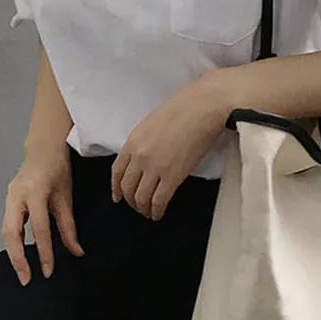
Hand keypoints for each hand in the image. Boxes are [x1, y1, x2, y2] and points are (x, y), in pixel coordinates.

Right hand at [2, 142, 83, 285]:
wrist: (44, 148)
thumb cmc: (57, 168)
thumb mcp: (66, 196)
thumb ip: (69, 226)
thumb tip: (76, 251)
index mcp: (35, 192)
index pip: (40, 229)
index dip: (44, 252)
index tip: (48, 270)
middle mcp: (17, 195)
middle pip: (11, 233)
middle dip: (17, 259)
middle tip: (26, 278)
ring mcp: (9, 197)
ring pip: (6, 231)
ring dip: (13, 253)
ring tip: (23, 271)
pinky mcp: (8, 200)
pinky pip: (8, 225)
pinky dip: (13, 241)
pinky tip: (20, 253)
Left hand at [111, 71, 231, 220]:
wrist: (204, 106)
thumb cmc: (185, 107)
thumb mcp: (154, 121)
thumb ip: (146, 140)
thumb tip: (148, 155)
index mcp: (133, 140)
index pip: (117, 171)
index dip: (116, 188)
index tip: (118, 196)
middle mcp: (139, 156)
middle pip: (127, 188)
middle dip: (131, 201)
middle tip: (138, 206)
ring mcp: (155, 167)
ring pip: (141, 198)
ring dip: (143, 209)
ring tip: (149, 212)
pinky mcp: (172, 176)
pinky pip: (158, 201)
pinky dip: (157, 211)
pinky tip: (159, 213)